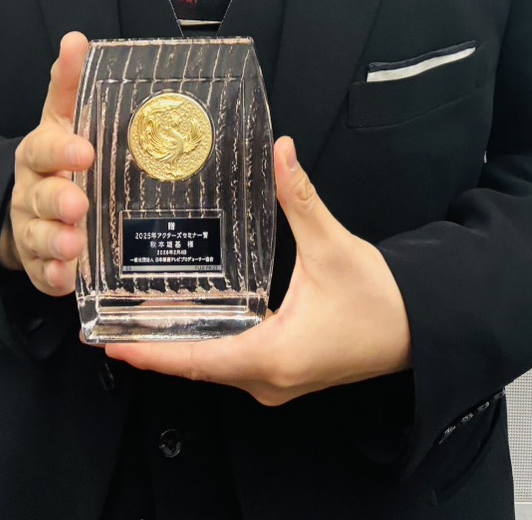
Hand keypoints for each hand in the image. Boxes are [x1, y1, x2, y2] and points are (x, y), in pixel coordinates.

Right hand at [0, 31, 93, 297]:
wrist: (35, 205)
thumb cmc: (61, 154)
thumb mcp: (65, 117)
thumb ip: (71, 83)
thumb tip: (76, 39)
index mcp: (39, 152)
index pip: (44, 147)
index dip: (61, 150)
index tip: (85, 150)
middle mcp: (31, 191)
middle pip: (41, 196)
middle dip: (59, 201)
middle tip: (80, 204)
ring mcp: (32, 229)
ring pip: (39, 237)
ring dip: (57, 242)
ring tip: (76, 245)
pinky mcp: (39, 263)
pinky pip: (43, 273)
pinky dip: (55, 276)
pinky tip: (70, 276)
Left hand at [105, 137, 411, 404]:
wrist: (422, 329)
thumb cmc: (381, 299)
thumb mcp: (333, 246)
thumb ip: (300, 198)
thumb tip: (281, 152)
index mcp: (273, 356)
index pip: (196, 361)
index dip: (151, 353)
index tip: (112, 345)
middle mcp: (269, 379)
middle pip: (196, 366)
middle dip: (153, 347)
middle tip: (109, 324)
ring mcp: (277, 381)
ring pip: (213, 366)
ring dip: (177, 346)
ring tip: (135, 320)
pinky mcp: (285, 371)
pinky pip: (232, 362)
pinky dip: (204, 345)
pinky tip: (187, 320)